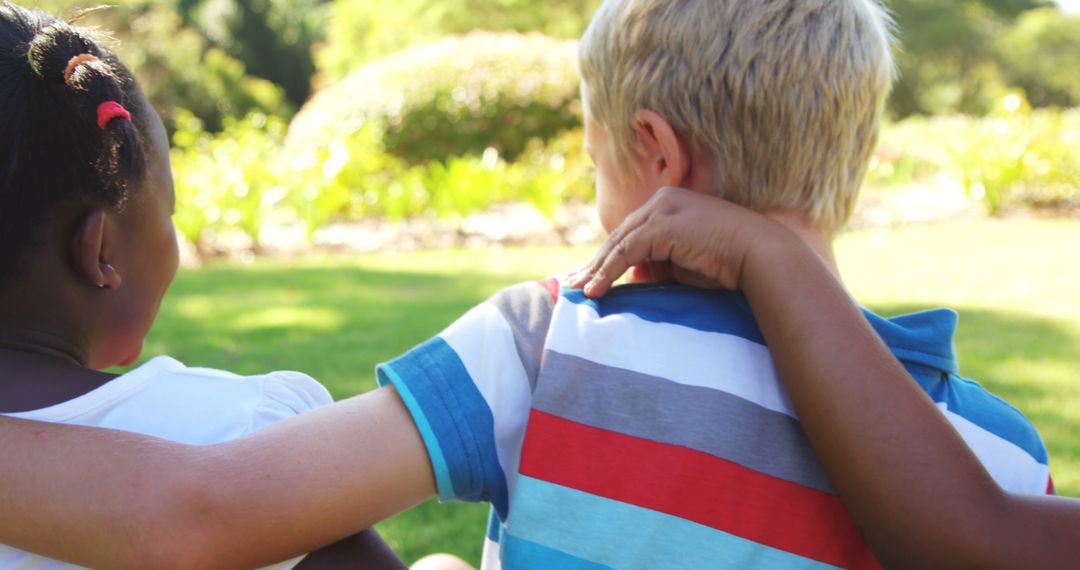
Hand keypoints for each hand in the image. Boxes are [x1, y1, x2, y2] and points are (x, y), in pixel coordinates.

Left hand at [568, 187, 789, 296]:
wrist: (760, 255)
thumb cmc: (730, 264)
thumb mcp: (684, 264)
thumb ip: (657, 265)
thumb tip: (631, 278)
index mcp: (670, 204)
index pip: (630, 232)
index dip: (608, 255)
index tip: (590, 276)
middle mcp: (663, 201)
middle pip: (619, 235)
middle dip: (595, 262)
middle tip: (573, 284)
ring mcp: (662, 210)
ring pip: (619, 243)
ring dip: (596, 270)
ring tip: (579, 291)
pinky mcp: (663, 225)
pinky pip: (626, 251)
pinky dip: (609, 272)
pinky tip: (596, 291)